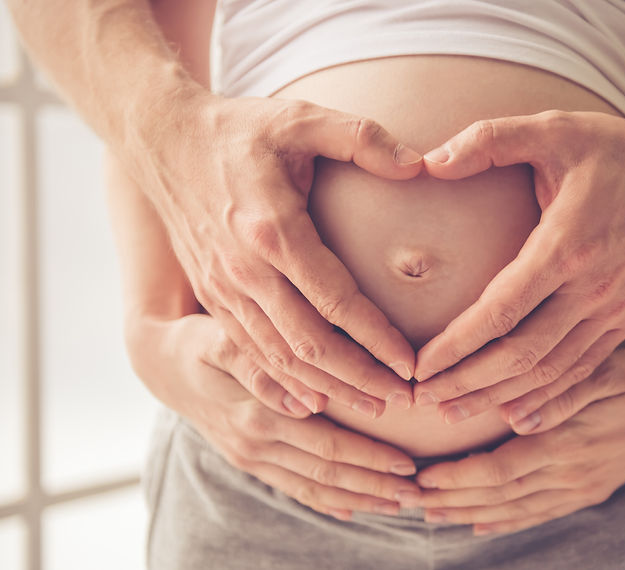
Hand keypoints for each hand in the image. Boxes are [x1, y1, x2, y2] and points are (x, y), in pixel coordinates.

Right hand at [128, 313, 421, 520]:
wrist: (163, 365)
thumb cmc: (198, 343)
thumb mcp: (219, 342)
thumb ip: (258, 366)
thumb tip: (303, 398)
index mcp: (257, 416)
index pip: (326, 444)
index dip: (369, 455)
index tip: (408, 462)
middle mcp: (256, 446)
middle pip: (327, 472)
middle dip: (375, 484)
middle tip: (417, 492)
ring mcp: (251, 458)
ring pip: (313, 486)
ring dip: (358, 497)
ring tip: (398, 504)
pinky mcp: (249, 460)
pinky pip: (292, 487)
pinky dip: (324, 500)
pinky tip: (351, 509)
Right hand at [134, 94, 423, 416]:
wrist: (162, 139)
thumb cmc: (239, 129)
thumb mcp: (301, 117)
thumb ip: (362, 138)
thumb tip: (419, 166)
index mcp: (272, 230)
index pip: (336, 301)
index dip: (377, 338)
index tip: (412, 364)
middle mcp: (244, 270)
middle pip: (309, 344)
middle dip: (359, 378)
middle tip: (403, 399)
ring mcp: (222, 289)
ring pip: (279, 359)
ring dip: (326, 388)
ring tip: (370, 407)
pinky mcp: (211, 296)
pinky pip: (250, 353)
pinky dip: (283, 383)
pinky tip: (311, 401)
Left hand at [412, 347, 624, 534]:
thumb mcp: (608, 370)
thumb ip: (562, 392)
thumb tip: (518, 417)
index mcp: (569, 443)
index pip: (500, 469)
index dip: (458, 477)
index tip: (423, 476)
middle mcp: (573, 473)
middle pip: (500, 495)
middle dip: (453, 499)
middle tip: (411, 499)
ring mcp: (582, 486)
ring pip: (517, 509)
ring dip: (472, 514)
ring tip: (434, 515)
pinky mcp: (590, 489)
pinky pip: (541, 512)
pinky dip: (508, 520)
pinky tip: (483, 524)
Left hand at [413, 112, 624, 418]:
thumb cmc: (616, 151)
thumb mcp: (553, 128)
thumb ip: (489, 140)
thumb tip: (429, 161)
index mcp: (567, 245)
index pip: (501, 311)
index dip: (456, 345)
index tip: (418, 367)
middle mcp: (594, 289)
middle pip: (522, 355)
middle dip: (468, 383)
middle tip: (423, 401)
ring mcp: (615, 311)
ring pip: (551, 372)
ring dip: (500, 398)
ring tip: (455, 415)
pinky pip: (582, 371)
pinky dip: (546, 398)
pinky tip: (516, 413)